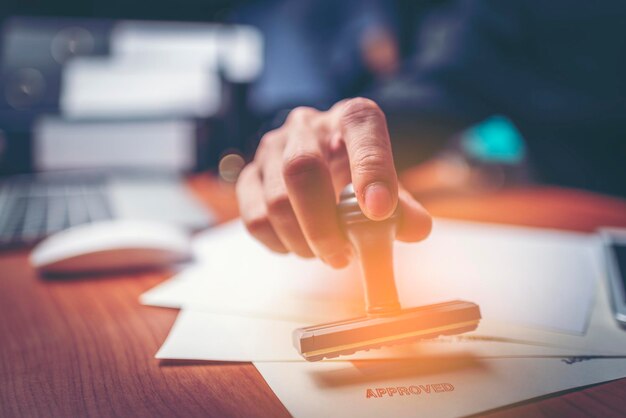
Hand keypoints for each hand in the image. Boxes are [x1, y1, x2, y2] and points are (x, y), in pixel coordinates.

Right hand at [236, 98, 431, 267]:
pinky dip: (279, 244)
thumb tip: (416, 229)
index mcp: (350, 118)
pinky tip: (300, 246)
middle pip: (301, 169)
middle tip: (342, 257)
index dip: (370, 169)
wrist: (321, 163)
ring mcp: (271, 149)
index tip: (379, 212)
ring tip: (327, 254)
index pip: (361, 128)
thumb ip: (404, 207)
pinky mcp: (249, 176)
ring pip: (275, 200)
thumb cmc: (358, 175)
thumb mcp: (387, 185)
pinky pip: (254, 219)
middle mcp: (307, 126)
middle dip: (323, 225)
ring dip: (303, 241)